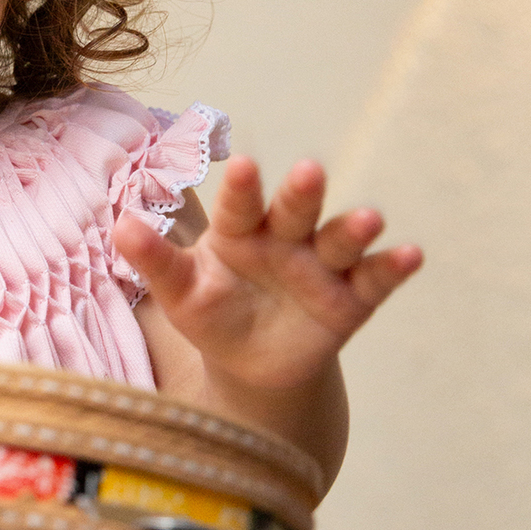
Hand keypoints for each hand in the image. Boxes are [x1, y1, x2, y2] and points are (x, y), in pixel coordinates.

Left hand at [114, 155, 421, 391]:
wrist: (252, 363)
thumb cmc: (212, 313)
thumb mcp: (181, 292)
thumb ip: (154, 260)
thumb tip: (119, 226)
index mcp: (241, 230)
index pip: (241, 205)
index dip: (244, 189)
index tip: (245, 166)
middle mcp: (287, 238)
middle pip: (297, 210)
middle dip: (303, 193)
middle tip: (309, 171)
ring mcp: (323, 266)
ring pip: (340, 240)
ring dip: (355, 227)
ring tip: (368, 220)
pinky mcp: (353, 298)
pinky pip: (376, 279)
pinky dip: (394, 266)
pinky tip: (411, 255)